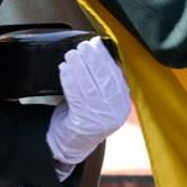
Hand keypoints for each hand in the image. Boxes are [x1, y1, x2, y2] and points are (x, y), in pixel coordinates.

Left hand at [47, 38, 129, 167]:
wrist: (71, 144)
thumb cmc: (84, 116)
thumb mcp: (99, 99)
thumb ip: (102, 80)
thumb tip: (96, 50)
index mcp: (122, 104)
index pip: (115, 75)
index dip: (105, 57)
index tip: (95, 43)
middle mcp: (115, 112)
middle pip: (103, 79)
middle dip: (92, 59)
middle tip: (81, 46)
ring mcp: (101, 118)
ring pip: (89, 86)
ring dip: (79, 67)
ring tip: (71, 54)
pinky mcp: (84, 122)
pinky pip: (76, 96)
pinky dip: (69, 80)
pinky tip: (64, 69)